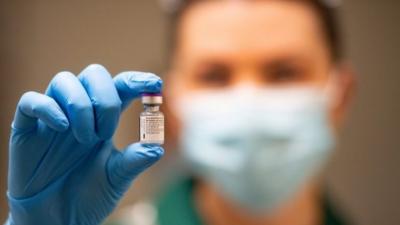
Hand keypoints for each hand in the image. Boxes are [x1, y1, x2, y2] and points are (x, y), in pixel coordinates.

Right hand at [6, 64, 163, 224]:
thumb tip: (157, 148)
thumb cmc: (89, 195)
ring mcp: (54, 117)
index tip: (155, 84)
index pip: (121, 87)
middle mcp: (81, 112)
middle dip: (106, 98)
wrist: (57, 219)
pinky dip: (48, 108)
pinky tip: (61, 128)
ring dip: (81, 105)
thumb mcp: (117, 178)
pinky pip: (31, 101)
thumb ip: (135, 160)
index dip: (137, 80)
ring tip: (86, 138)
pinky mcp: (27, 128)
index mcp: (105, 119)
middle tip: (107, 131)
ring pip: (64, 81)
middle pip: (94, 74)